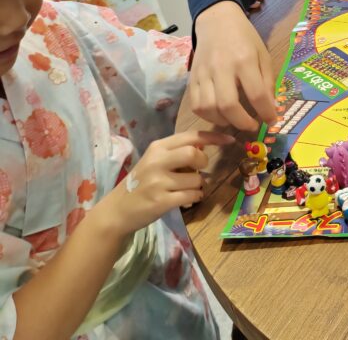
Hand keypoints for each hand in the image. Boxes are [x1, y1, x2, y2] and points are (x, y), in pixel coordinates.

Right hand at [96, 130, 234, 237]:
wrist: (117, 211)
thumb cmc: (141, 183)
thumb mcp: (155, 161)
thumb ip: (177, 152)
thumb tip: (205, 146)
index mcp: (157, 147)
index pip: (191, 136)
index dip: (214, 137)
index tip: (230, 140)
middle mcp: (157, 161)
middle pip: (194, 153)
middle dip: (203, 163)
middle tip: (198, 170)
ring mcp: (158, 182)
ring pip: (196, 179)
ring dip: (197, 186)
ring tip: (185, 189)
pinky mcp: (161, 201)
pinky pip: (192, 196)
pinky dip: (195, 198)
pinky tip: (187, 199)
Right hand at [190, 0, 278, 129]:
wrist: (217, 21)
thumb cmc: (245, 38)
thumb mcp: (263, 55)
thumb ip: (267, 82)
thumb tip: (271, 109)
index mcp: (244, 60)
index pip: (256, 94)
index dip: (266, 113)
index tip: (271, 121)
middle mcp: (222, 67)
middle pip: (228, 105)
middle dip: (242, 123)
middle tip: (252, 127)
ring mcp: (203, 73)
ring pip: (208, 108)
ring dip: (224, 122)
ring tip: (235, 121)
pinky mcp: (191, 78)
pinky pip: (195, 105)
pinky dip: (208, 116)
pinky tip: (220, 115)